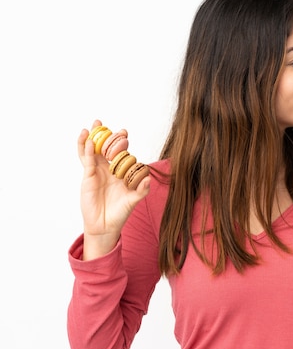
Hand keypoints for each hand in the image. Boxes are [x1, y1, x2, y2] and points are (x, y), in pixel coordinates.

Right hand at [77, 120, 149, 258]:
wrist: (105, 226)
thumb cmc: (120, 212)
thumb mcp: (133, 200)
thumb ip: (142, 190)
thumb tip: (149, 178)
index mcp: (119, 171)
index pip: (119, 153)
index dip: (120, 142)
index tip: (124, 132)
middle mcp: (107, 169)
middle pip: (103, 148)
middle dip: (103, 135)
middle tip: (102, 123)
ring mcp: (96, 172)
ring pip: (91, 152)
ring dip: (90, 139)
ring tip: (91, 126)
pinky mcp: (88, 178)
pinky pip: (87, 162)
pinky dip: (87, 152)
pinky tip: (89, 142)